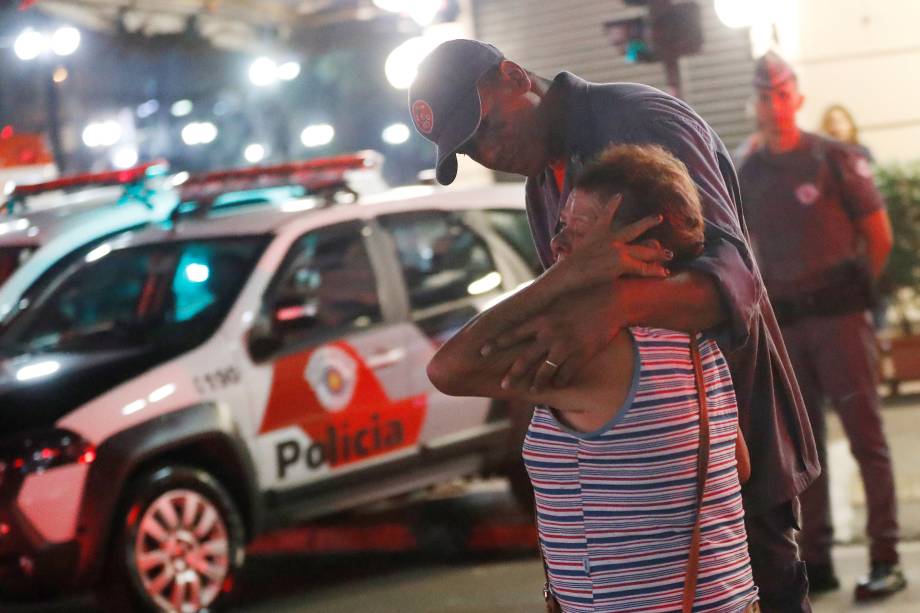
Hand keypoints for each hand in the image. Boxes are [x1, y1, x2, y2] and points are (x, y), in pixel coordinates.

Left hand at [492, 283, 625, 391]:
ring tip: (531, 390)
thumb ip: (541, 307)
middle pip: (525, 359)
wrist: (611, 300)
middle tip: (503, 385)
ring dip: (536, 384)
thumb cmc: (582, 296)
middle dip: (512, 374)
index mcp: (542, 318)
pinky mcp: (581, 355)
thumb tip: (523, 304)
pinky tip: (557, 385)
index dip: (496, 343)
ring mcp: (566, 346)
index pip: (513, 333)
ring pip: (545, 372)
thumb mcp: (557, 299)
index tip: (482, 351)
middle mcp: (550, 333)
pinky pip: (566, 375)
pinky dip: (560, 382)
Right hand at [552, 194, 671, 290]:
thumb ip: (583, 247)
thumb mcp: (573, 249)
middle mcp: (611, 239)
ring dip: (658, 253)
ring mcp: (618, 250)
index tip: (618, 195)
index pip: (606, 215)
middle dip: (648, 222)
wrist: (569, 272)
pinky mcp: (621, 263)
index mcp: (597, 233)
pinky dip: (654, 271)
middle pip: (634, 229)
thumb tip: (571, 249)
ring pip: (644, 250)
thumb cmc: (568, 266)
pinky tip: (664, 272)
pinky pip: (642, 268)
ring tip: (670, 254)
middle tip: (659, 217)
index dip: (612, 205)